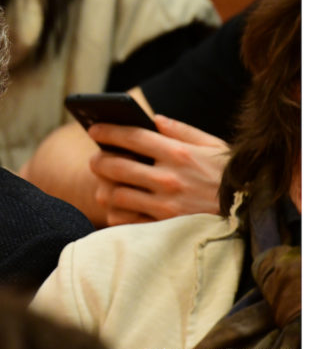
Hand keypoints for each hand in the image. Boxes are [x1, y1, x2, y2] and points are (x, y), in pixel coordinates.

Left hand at [87, 114, 229, 225]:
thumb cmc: (231, 177)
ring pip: (115, 194)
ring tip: (105, 184)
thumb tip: (153, 119)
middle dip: (99, 160)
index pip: (132, 137)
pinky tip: (118, 206)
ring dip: (104, 187)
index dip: (108, 131)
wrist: (255, 217)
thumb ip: (182, 130)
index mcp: (179, 154)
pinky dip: (115, 212)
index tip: (94, 129)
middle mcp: (169, 179)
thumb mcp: (213, 147)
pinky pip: (125, 220)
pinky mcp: (164, 229)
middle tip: (96, 160)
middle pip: (116, 166)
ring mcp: (165, 206)